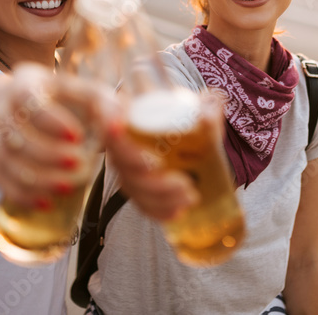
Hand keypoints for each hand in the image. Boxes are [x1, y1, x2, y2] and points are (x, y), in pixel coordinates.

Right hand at [0, 64, 107, 208]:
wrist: (3, 101)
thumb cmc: (52, 97)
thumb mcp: (77, 89)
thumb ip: (102, 103)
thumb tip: (120, 127)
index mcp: (24, 83)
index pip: (27, 98)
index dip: (50, 120)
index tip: (76, 135)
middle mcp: (1, 108)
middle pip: (17, 135)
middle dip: (48, 154)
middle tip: (77, 163)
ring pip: (7, 162)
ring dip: (38, 179)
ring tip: (67, 187)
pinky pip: (1, 181)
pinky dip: (23, 195)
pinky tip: (46, 202)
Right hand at [102, 94, 225, 221]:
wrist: (186, 133)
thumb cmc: (186, 116)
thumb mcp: (199, 108)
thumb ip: (208, 104)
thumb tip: (211, 109)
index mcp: (128, 112)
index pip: (106, 118)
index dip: (112, 132)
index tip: (131, 141)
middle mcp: (120, 139)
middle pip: (123, 164)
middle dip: (152, 181)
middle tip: (184, 183)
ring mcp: (125, 165)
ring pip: (132, 186)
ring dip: (159, 198)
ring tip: (190, 197)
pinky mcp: (134, 185)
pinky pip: (138, 202)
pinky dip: (156, 211)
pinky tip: (176, 213)